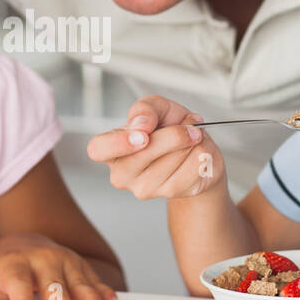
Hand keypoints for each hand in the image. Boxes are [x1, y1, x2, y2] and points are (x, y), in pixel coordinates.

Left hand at [0, 233, 120, 299]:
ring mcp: (64, 261)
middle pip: (52, 280)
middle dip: (58, 299)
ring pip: (77, 279)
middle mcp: (42, 259)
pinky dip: (104, 291)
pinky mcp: (80, 266)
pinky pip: (94, 279)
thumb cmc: (3, 266)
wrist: (24, 243)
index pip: (19, 282)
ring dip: (88, 296)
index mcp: (15, 262)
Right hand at [86, 95, 225, 199]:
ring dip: (190, 142)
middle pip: (145, 154)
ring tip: (190, 138)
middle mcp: (122, 172)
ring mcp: (145, 187)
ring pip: (173, 160)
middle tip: (187, 127)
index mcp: (110, 148)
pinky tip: (195, 152)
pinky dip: (201, 153)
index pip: (98, 150)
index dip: (118, 143)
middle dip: (173, 135)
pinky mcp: (170, 192)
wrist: (194, 146)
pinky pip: (192, 168)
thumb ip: (145, 109)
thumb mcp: (156, 107)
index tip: (142, 136)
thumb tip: (141, 123)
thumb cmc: (168, 126)